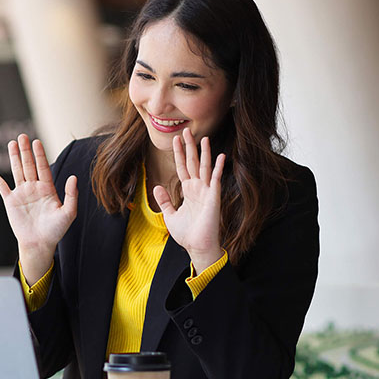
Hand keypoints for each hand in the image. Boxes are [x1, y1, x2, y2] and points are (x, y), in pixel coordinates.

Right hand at [0, 134, 76, 283]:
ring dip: (14, 158)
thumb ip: (72, 195)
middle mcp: (34, 188)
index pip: (43, 167)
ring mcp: (22, 194)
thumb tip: (73, 177)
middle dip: (26, 151)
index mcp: (48, 189)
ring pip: (17, 171)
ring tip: (12, 143)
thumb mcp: (68, 213)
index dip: (40, 155)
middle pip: (29, 165)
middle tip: (22, 136)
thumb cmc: (56, 230)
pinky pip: (2, 187)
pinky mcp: (11, 202)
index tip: (36, 142)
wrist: (40, 244)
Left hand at [152, 128, 224, 274]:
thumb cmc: (186, 233)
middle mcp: (198, 188)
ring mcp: (206, 192)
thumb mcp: (170, 215)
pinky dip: (218, 168)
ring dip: (204, 153)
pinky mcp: (213, 197)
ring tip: (203, 138)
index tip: (175, 140)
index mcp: (188, 191)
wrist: (198, 247)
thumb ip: (164, 201)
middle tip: (186, 131)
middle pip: (193, 163)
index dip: (179, 154)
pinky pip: (215, 179)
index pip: (182, 168)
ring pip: (204, 167)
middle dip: (189, 147)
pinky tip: (221, 155)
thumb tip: (157, 187)